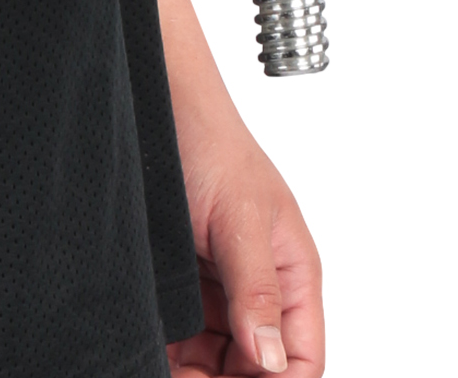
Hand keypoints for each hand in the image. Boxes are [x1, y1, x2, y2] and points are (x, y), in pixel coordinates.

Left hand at [147, 0, 323, 375]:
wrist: (157, 106)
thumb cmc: (210, 142)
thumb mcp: (240, 218)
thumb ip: (257, 291)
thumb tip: (273, 359)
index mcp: (292, 273)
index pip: (303, 359)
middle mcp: (259, 287)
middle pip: (257, 368)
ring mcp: (219, 288)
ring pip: (217, 360)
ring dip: (193, 373)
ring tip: (170, 369)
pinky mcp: (182, 285)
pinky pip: (182, 340)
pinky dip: (169, 354)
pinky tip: (153, 352)